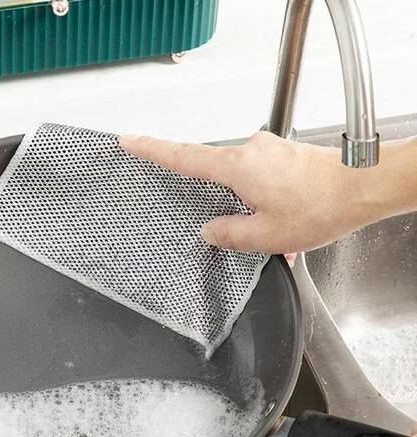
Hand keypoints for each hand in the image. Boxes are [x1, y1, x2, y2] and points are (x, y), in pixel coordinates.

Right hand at [120, 132, 416, 253]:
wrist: (364, 187)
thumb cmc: (321, 207)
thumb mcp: (267, 236)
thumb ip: (229, 235)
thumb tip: (210, 231)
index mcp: (238, 168)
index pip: (184, 156)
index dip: (152, 149)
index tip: (130, 141)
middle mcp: (250, 151)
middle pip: (214, 173)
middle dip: (220, 202)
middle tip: (236, 224)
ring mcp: (268, 149)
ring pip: (241, 180)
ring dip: (250, 206)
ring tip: (273, 231)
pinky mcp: (282, 153)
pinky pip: (260, 177)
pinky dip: (265, 200)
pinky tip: (284, 222)